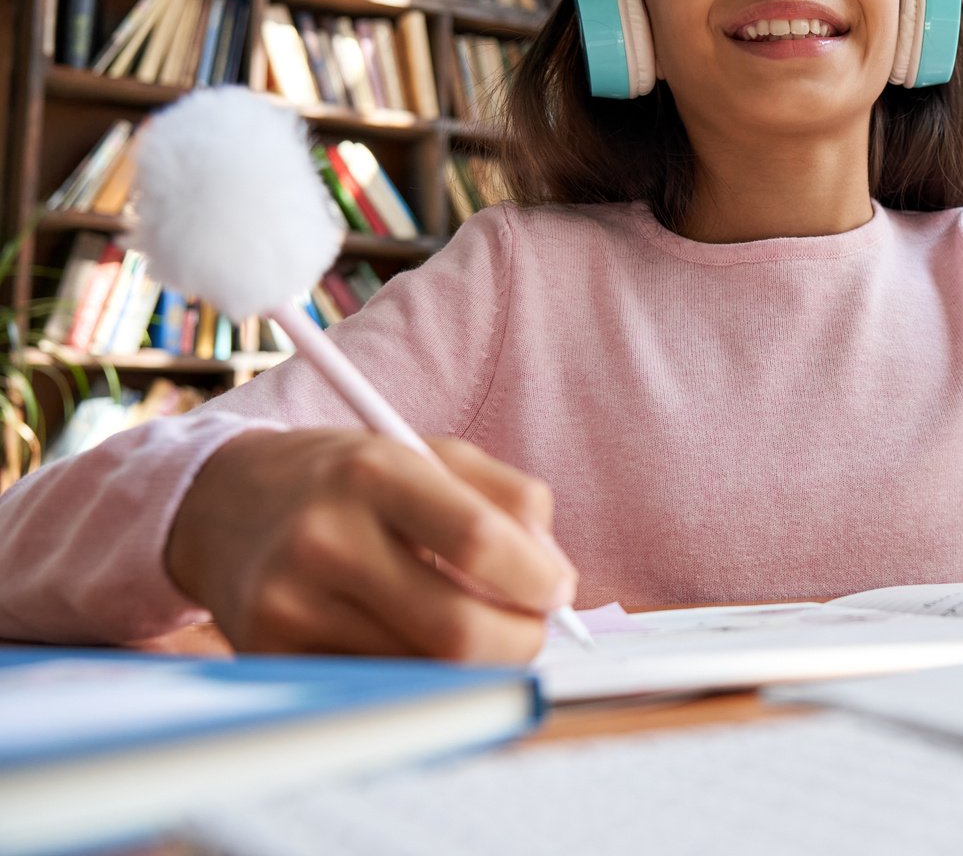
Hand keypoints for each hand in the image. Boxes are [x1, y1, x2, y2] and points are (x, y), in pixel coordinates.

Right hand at [166, 429, 575, 661]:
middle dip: (519, 642)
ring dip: (474, 664)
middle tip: (531, 629)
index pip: (480, 543)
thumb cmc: (349, 479)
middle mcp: (324, 538)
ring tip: (475, 629)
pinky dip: (419, 677)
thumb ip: (511, 500)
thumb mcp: (429, 454)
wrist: (224, 502)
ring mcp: (290, 604)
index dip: (538, 579)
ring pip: (424, 672)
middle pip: (457, 631)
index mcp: (374, 473)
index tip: (557, 589)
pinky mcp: (269, 653)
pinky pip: (378, 688)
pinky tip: (416, 642)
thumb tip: (556, 577)